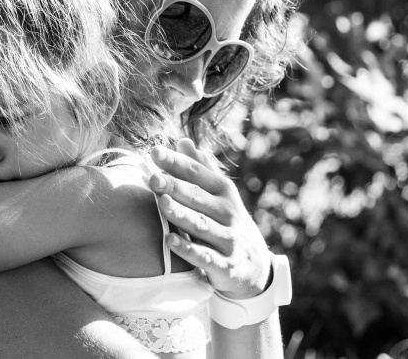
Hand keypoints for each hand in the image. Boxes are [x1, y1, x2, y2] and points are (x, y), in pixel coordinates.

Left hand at [149, 139, 270, 298]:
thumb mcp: (220, 194)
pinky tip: (169, 240)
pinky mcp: (225, 266)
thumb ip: (201, 168)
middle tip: (152, 177)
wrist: (255, 266)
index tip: (155, 151)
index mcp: (223, 192)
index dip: (177, 162)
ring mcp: (228, 240)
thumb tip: (182, 140)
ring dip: (181, 214)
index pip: (198, 173)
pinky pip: (204, 257)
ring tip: (161, 202)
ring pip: (201, 225)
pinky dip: (188, 249)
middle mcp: (228, 213)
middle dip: (175, 186)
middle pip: (197, 197)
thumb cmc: (227, 221)